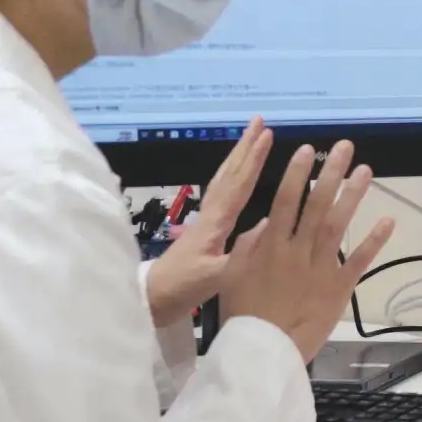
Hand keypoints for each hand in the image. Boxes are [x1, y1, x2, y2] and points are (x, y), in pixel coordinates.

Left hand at [142, 119, 269, 326]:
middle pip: (229, 173)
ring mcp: (204, 222)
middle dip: (245, 146)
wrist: (151, 301)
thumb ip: (241, 254)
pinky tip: (240, 182)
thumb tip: (270, 226)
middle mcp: (209, 215)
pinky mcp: (202, 232)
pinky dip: (232, 179)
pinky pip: (221, 195)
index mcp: (215, 223)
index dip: (253, 160)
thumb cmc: (180, 288)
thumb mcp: (213, 277)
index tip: (266, 134)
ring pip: (223, 181)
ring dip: (238, 158)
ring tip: (250, 139)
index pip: (238, 184)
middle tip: (258, 121)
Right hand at [217, 142, 395, 362]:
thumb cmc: (243, 315)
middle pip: (316, 205)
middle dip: (330, 173)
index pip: (285, 201)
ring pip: (338, 225)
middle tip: (344, 146)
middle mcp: (297, 251)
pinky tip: (388, 220)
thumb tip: (265, 222)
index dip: (296, 174)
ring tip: (365, 170)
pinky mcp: (338, 289)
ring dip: (353, 196)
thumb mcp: (232, 275)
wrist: (263, 352)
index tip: (308, 151)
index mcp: (270, 246)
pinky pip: (358, 262)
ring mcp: (320, 268)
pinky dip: (374, 241)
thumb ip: (248, 246)